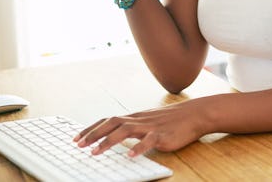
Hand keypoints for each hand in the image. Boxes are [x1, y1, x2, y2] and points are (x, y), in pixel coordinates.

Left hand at [73, 100, 207, 156]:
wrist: (193, 114)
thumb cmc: (171, 120)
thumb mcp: (149, 123)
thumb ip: (134, 129)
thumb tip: (118, 137)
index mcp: (134, 118)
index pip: (108, 120)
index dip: (92, 128)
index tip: (77, 138)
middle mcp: (139, 120)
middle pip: (112, 123)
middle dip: (93, 134)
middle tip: (79, 145)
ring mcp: (150, 127)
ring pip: (125, 130)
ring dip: (108, 141)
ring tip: (95, 152)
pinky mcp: (162, 135)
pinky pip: (148, 141)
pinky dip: (138, 148)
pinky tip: (130, 156)